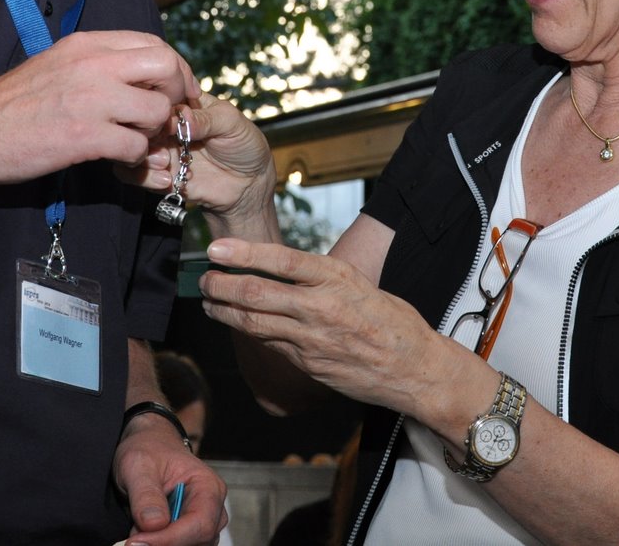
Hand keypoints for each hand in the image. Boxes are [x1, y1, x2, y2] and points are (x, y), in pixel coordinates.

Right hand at [0, 31, 199, 186]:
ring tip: (135, 139)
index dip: (174, 69)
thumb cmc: (12, 103)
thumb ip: (96, 63)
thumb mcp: (57, 64)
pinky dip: (135, 156)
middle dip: (175, 93)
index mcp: (87, 44)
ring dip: (153, 130)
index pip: (153, 43)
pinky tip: (117, 158)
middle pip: (166, 66)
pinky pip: (136, 145)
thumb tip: (136, 73)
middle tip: (163, 116)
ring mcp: (90, 99)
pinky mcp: (84, 136)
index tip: (175, 91)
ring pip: (157, 109)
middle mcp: (93, 64)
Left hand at [113, 416, 226, 545]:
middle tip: (132, 539)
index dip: (170, 539)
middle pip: (200, 540)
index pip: (200, 523)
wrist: (148, 446)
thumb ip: (146, 494)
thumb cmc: (148, 450)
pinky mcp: (190, 532)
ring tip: (137, 532)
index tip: (136, 542)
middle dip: (164, 543)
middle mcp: (212, 508)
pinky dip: (162, 545)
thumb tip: (154, 524)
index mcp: (209, 486)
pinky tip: (145, 536)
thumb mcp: (139, 465)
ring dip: (163, 545)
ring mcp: (203, 522)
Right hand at [125, 93, 278, 239]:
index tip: (165, 115)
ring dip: (143, 155)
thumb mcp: (232, 123)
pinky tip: (167, 180)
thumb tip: (180, 116)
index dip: (154, 101)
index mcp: (183, 103)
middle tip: (163, 141)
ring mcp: (160, 149)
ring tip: (166, 162)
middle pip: (138, 120)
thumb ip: (206, 118)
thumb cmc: (245, 145)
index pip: (157, 92)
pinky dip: (144, 177)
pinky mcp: (158, 174)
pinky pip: (134, 174)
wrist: (250, 186)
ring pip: (131, 146)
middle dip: (144, 131)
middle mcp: (167, 125)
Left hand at [199, 238, 466, 416]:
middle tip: (204, 279)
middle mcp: (321, 307)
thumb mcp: (361, 284)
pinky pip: (271, 345)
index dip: (244, 254)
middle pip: (257, 294)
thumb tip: (286, 269)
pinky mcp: (308, 365)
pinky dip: (250, 333)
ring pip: (254, 323)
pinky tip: (238, 325)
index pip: (281, 260)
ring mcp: (312, 339)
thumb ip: (323, 278)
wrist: (414, 369)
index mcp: (337, 278)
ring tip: (209, 303)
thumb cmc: (392, 321)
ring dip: (225, 312)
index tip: (216, 248)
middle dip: (222, 286)